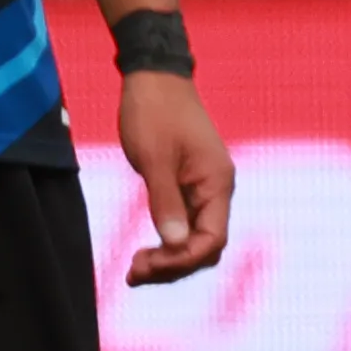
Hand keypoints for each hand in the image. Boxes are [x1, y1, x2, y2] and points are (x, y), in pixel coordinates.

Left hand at [115, 67, 234, 284]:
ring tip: (135, 269)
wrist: (156, 78)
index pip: (212, 239)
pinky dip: (167, 241)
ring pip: (195, 238)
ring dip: (169, 257)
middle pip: (206, 245)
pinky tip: (146, 249)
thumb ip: (164, 202)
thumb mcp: (154, 158)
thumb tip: (172, 244)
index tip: (146, 263)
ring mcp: (204, 188)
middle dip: (173, 264)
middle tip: (133, 273)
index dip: (181, 258)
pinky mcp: (189, 184)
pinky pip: (186, 223)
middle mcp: (217, 189)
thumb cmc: (154, 113)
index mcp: (216, 183)